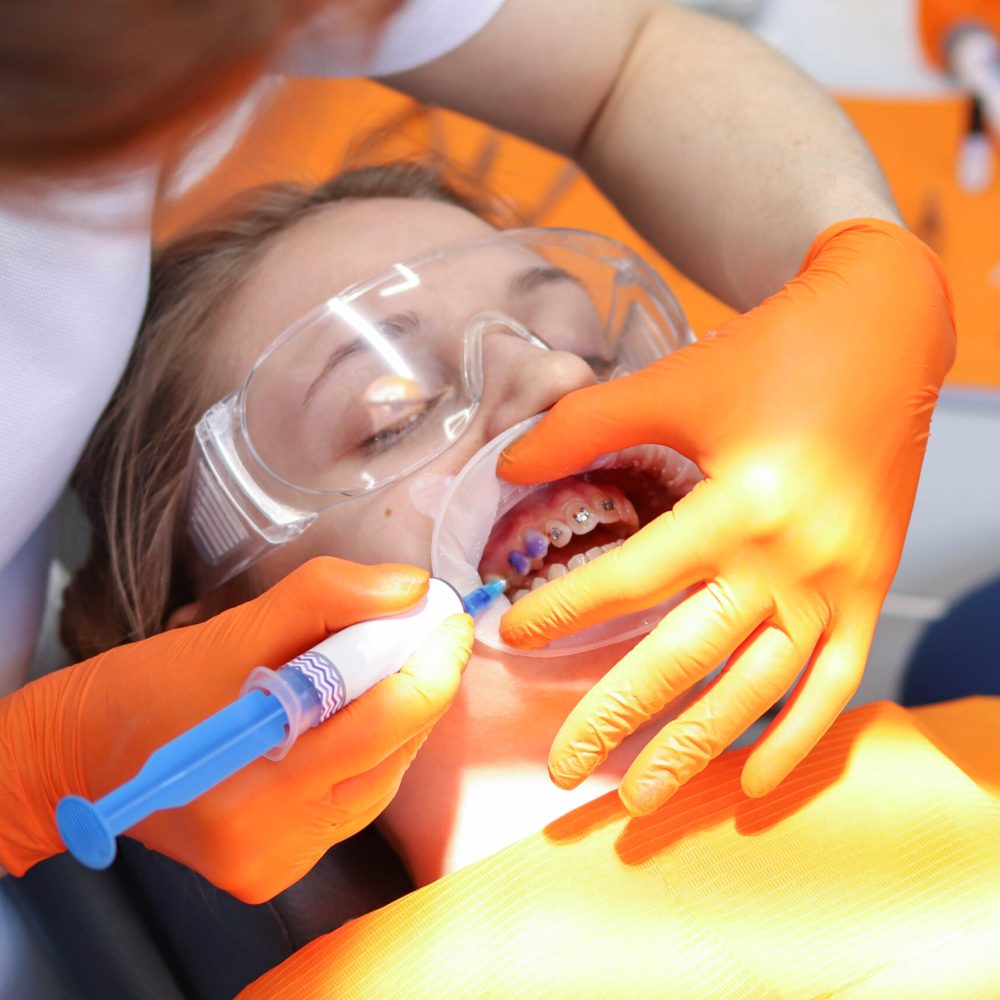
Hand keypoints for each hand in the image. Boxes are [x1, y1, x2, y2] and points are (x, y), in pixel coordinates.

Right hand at [0, 558, 472, 899]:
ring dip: (400, 720)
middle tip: (434, 632)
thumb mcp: (233, 626)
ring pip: (381, 781)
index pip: (380, 722)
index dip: (429, 663)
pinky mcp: (277, 871)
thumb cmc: (150, 687)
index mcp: (253, 781)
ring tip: (399, 666)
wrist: (82, 756)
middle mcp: (271, 839)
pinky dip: (370, 755)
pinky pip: (353, 805)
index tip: (448, 616)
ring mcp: (276, 863)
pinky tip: (364, 716)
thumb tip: (410, 590)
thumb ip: (326, 597)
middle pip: (390, 753)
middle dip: (423, 684)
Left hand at [497, 219, 953, 814]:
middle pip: (686, 656)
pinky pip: (834, 686)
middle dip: (615, 716)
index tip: (510, 632)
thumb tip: (507, 464)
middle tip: (559, 767)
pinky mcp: (869, 594)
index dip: (563, 610)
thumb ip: (586, 426)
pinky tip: (749, 782)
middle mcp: (790, 558)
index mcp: (738, 503)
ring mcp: (836, 585)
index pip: (631, 579)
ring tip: (637, 797)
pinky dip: (794, 741)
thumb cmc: (775, 353)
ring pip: (756, 690)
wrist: (885, 335)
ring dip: (693, 749)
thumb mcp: (675, 382)